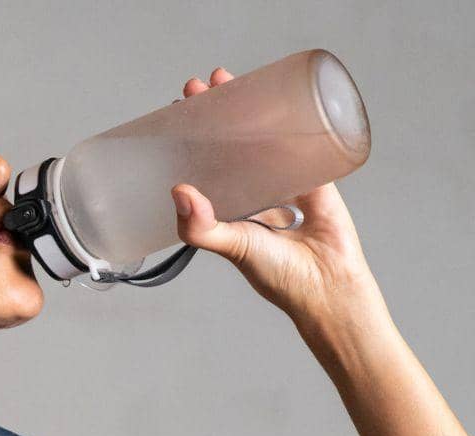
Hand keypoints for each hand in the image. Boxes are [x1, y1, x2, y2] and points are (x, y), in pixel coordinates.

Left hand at [169, 68, 381, 323]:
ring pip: (262, 135)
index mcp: (227, 206)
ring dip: (248, 106)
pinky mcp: (315, 176)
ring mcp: (283, 181)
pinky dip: (291, 119)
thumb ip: (202, 227)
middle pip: (229, 141)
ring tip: (228, 80)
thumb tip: (178, 190)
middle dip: (215, 112)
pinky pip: (301, 141)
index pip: (202, 162)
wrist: (328, 285)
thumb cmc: (277, 274)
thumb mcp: (231, 246)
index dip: (189, 136)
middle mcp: (252, 190)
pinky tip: (280, 95)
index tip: (178, 110)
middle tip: (200, 86)